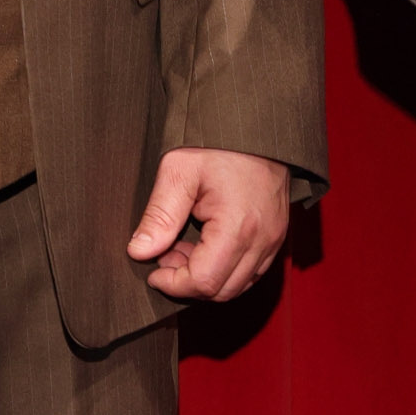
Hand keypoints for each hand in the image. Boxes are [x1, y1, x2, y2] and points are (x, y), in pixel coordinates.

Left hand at [127, 148, 294, 301]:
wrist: (254, 123)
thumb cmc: (216, 142)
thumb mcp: (179, 171)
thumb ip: (159, 215)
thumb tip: (138, 252)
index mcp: (239, 226)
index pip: (204, 281)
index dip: (173, 283)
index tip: (152, 269)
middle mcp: (263, 239)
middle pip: (222, 291)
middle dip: (188, 283)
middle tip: (164, 256)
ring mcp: (274, 238)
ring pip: (239, 285)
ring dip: (208, 278)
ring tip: (182, 248)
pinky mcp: (277, 234)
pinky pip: (253, 270)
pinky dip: (226, 269)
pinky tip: (205, 245)